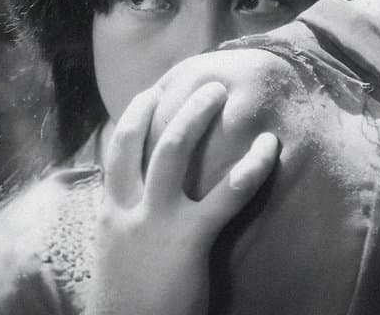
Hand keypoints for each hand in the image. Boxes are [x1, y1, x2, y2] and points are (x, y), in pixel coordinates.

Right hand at [89, 82, 279, 314]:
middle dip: (168, 103)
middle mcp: (126, 207)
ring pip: (172, 149)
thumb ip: (127, 224)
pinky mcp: (188, 239)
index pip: (115, 150)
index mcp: (109, 212)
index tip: (151, 93)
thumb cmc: (128, 300)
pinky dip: (251, 166)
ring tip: (220, 91)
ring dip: (197, 113)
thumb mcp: (116, 254)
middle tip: (201, 85)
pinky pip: (226, 194)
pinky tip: (270, 148)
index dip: (133, 116)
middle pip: (140, 137)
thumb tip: (146, 202)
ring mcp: (156, 220)